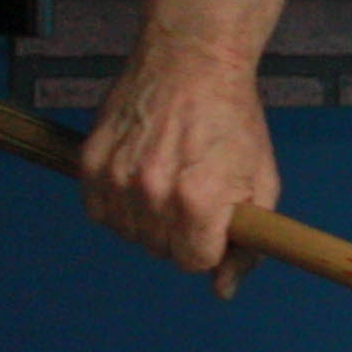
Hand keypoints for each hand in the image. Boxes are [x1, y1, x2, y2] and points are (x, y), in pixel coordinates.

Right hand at [77, 17, 280, 294]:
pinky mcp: (91, 161)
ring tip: (168, 179)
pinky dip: (119, 205)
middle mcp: (151, 193)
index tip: (214, 221)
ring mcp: (116, 177)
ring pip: (130, 234)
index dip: (209, 245)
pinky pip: (99, 211)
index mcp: (197, 202)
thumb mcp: (261, 183)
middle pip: (161, 250)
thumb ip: (246, 245)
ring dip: (149, 220)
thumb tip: (223, 290)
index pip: (195, 262)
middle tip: (193, 191)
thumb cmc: (233, 120)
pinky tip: (140, 178)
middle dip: (182, 232)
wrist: (192, 61)